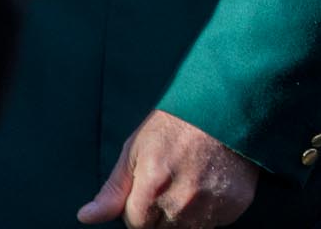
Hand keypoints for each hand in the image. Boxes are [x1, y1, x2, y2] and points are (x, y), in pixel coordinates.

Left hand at [77, 109, 257, 227]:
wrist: (229, 103)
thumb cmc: (178, 123)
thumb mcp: (137, 148)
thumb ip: (113, 189)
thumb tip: (85, 217)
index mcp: (152, 186)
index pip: (136, 225)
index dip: (140, 208)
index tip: (151, 186)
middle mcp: (182, 201)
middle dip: (162, 214)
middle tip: (173, 182)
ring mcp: (211, 203)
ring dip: (188, 215)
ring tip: (193, 182)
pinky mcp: (235, 203)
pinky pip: (216, 222)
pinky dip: (212, 209)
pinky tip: (213, 183)